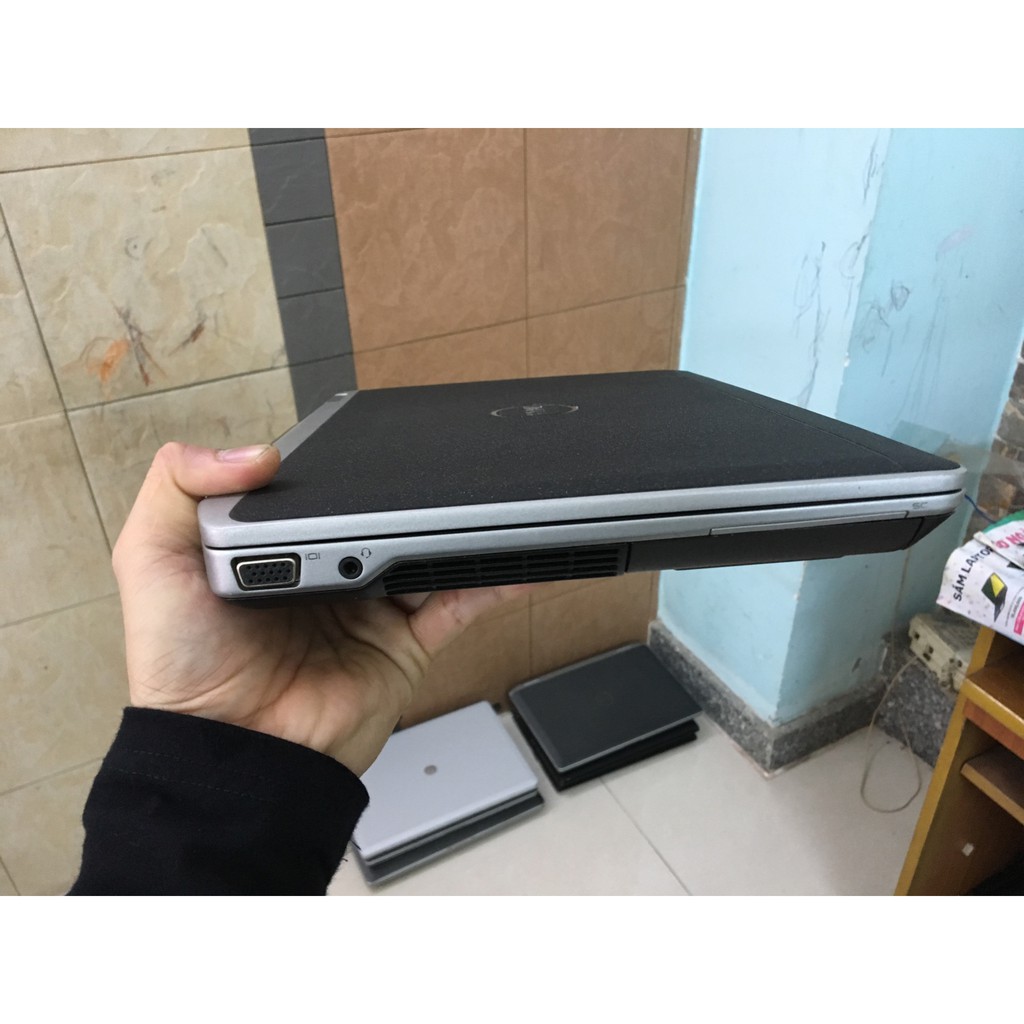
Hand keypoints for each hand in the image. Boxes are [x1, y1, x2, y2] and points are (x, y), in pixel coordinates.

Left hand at [112, 442, 529, 774]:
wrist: (232, 753)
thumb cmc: (185, 669)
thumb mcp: (150, 560)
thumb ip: (180, 487)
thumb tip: (256, 451)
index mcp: (277, 547)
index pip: (322, 491)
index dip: (347, 466)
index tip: (374, 438)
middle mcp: (329, 572)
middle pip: (384, 518)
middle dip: (413, 492)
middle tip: (442, 464)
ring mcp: (372, 608)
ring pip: (429, 553)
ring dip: (460, 526)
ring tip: (490, 496)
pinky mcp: (404, 644)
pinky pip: (458, 603)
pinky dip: (493, 579)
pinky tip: (515, 555)